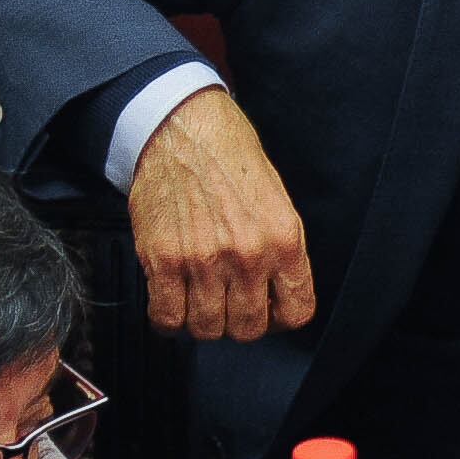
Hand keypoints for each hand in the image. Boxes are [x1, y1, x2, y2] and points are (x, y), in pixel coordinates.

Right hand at [128, 90, 314, 341]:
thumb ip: (281, 252)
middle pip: (249, 328)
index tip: (267, 309)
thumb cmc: (229, 159)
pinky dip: (169, 319)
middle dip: (239, 322)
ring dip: (203, 321)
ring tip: (200, 299)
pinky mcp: (163, 260)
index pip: (296, 311)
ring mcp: (203, 260)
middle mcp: (247, 254)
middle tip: (229, 302)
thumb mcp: (278, 201)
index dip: (280, 317)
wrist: (181, 128)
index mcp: (284, 238)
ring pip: (208, 329)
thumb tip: (278, 297)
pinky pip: (166, 317)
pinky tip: (173, 301)